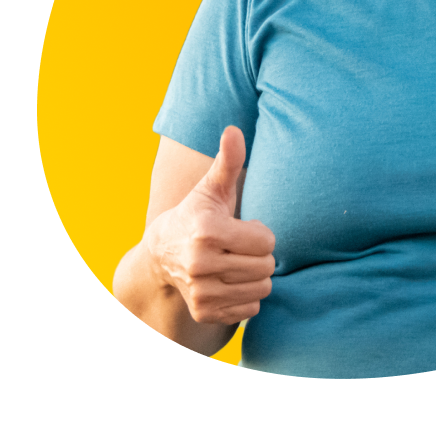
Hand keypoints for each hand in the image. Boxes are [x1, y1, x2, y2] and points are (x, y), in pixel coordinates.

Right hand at [145, 126, 275, 323]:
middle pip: (266, 266)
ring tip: (237, 262)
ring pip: (261, 289)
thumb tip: (234, 129)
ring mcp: (201, 292)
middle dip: (260, 255)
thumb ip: (228, 160)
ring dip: (256, 276)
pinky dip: (246, 297)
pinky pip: (250, 309)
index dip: (261, 233)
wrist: (162, 253)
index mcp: (207, 232)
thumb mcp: (212, 187)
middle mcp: (200, 265)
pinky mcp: (204, 312)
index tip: (244, 228)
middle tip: (241, 246)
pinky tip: (230, 281)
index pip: (266, 241)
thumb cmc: (197, 213)